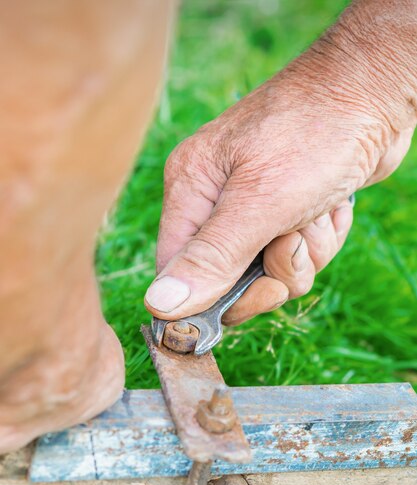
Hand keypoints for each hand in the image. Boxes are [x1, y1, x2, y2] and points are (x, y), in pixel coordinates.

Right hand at [145, 1, 415, 323]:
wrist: (376, 90)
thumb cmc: (314, 133)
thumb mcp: (260, 201)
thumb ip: (211, 257)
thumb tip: (159, 305)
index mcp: (191, 190)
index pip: (178, 271)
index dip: (215, 297)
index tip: (257, 291)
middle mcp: (216, 200)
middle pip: (230, 279)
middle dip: (274, 271)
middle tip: (292, 243)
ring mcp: (254, 205)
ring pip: (272, 270)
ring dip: (307, 252)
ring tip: (317, 211)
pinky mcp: (288, 209)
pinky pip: (299, 254)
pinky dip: (322, 237)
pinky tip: (332, 205)